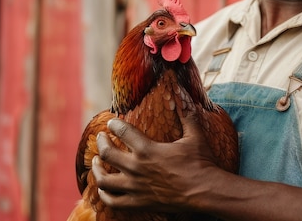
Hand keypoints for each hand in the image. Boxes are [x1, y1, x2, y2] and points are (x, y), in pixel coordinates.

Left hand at [92, 112, 218, 211]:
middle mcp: (137, 167)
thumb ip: (187, 117)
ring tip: (96, 163)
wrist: (205, 191)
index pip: (122, 131)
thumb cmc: (201, 162)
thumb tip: (184, 98)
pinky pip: (113, 201)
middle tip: (102, 138)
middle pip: (106, 153)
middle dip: (101, 143)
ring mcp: (135, 187)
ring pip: (104, 179)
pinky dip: (105, 194)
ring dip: (96, 169)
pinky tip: (104, 188)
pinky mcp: (139, 202)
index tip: (112, 122)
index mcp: (147, 149)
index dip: (114, 124)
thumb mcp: (195, 136)